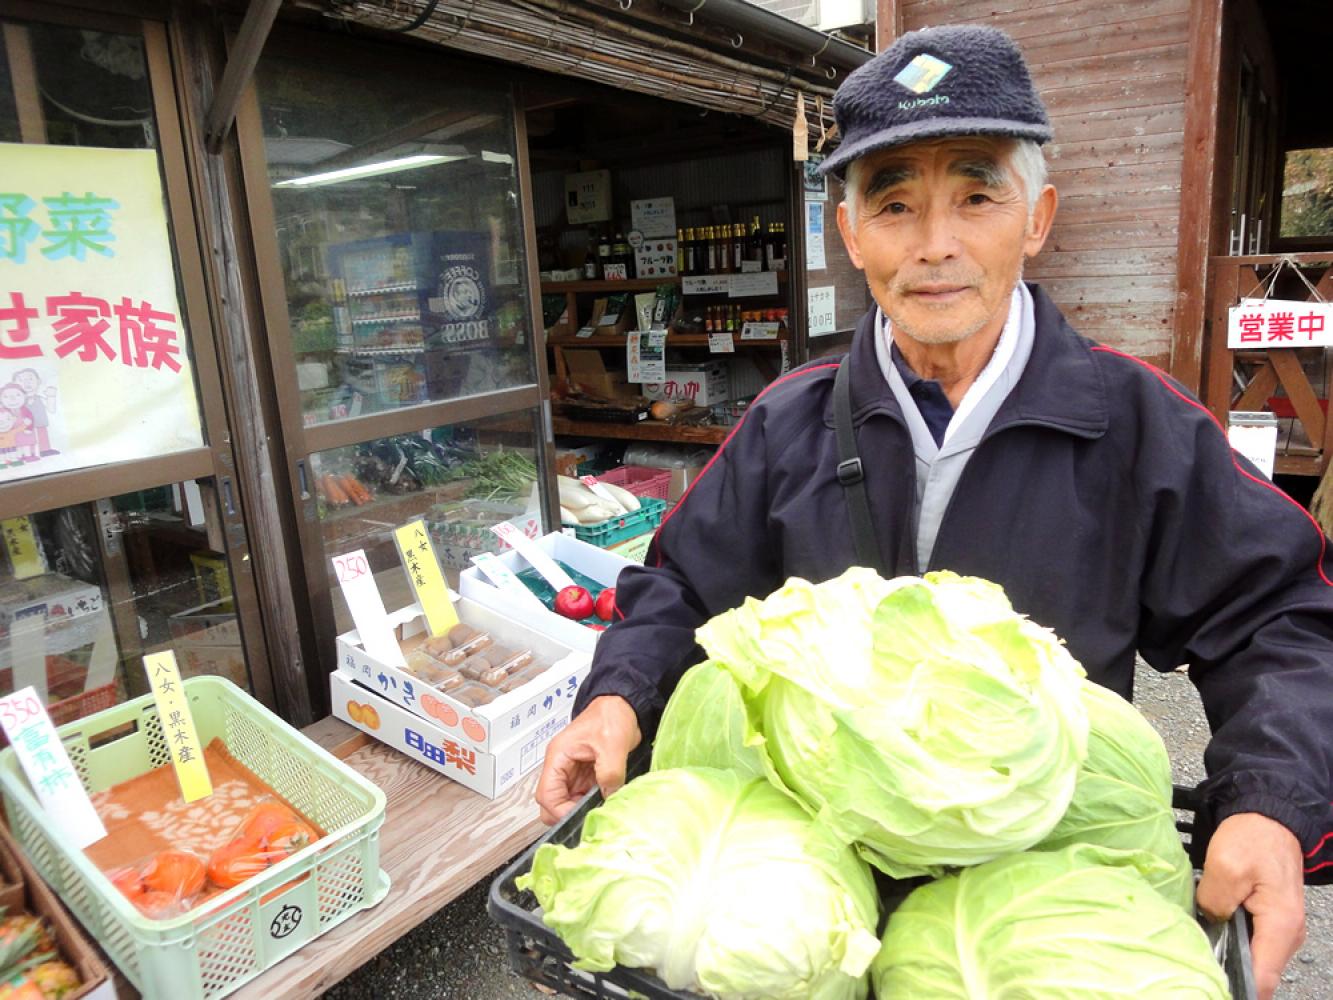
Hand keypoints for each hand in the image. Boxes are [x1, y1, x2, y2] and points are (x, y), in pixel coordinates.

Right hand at [535, 695, 640, 824]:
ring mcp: (572, 773)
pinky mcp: (585, 776)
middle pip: (551, 803)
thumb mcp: (613, 745)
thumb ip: (609, 773)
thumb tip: (607, 797)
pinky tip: (605, 801)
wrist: (623, 705)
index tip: (580, 817)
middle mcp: (561, 766)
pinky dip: (591, 803)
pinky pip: (581, 797)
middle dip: (567, 813)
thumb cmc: (611, 715)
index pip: (546, 795)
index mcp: (558, 756)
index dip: (560, 811)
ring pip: (566, 803)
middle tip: (589, 815)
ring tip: (600, 807)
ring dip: (581, 809)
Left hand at [1196, 813, 1306, 999]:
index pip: (1262, 978)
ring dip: (1228, 956)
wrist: (1268, 817)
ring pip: (1253, 958)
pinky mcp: (1270, 921)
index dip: (1235, 987)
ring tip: (1198, 948)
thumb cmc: (1252, 838)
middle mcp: (1287, 935)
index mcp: (1280, 926)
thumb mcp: (1225, 865)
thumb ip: (1214, 901)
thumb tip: (1209, 923)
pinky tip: (1210, 934)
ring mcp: (1280, 930)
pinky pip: (1251, 943)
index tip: (1208, 984)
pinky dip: (1232, 942)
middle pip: (1258, 973)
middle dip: (1228, 972)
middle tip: (1194, 962)